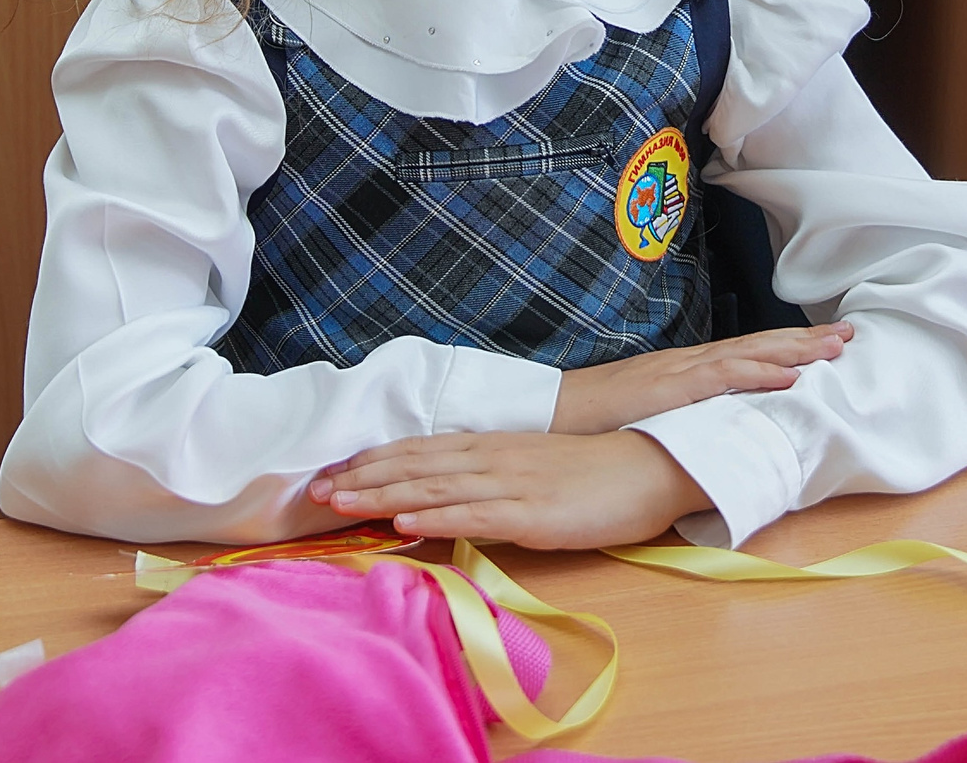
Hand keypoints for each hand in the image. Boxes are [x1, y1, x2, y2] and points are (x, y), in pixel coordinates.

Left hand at [311, 430, 713, 546]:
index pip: (423, 450)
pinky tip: (405, 521)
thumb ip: (495, 475)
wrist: (652, 468)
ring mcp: (512, 484)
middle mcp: (495, 459)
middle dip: (363, 478)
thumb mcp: (537, 467)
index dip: (376, 460)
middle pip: (417, 466)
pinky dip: (436, 517)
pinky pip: (475, 514)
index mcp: (495, 446)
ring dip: (382, 495)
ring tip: (339, 503)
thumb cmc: (597, 471)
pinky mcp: (532, 512)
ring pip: (434, 488)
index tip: (333, 471)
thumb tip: (453, 490)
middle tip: (314, 491)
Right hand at [551, 322, 851, 434]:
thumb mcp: (650, 416)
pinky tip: (787, 375)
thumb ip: (683, 418)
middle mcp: (688, 363)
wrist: (550, 414)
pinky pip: (720, 380)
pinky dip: (756, 374)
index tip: (827, 344)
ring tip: (833, 348)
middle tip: (849, 335)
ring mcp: (678, 373)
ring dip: (794, 350)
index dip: (788, 347)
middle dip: (805, 340)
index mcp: (686, 369)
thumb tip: (714, 430)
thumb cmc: (596, 420)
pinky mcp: (667, 390)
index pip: (747, 352)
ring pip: (748, 354)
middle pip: (757, 346)